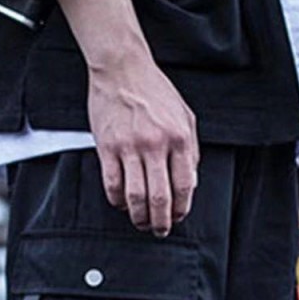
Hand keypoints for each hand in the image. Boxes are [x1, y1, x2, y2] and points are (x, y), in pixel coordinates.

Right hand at [32, 0, 199, 237]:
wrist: (122, 69)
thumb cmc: (154, 91)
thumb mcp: (185, 116)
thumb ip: (190, 149)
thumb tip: (190, 182)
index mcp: (179, 138)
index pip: (185, 186)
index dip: (182, 209)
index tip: (178, 217)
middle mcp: (156, 145)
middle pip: (160, 198)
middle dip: (161, 222)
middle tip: (159, 230)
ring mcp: (130, 147)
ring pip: (135, 196)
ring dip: (139, 217)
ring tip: (141, 222)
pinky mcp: (107, 147)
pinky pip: (112, 184)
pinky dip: (117, 201)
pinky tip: (122, 203)